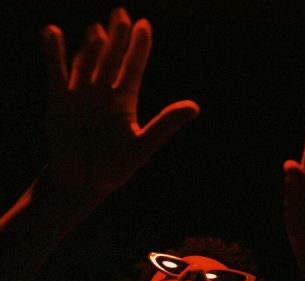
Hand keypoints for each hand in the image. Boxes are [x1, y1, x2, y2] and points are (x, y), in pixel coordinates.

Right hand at [41, 8, 198, 200]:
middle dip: (117, 39)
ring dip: (92, 47)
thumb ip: (165, 125)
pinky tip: (52, 32)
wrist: (81, 184)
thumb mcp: (142, 146)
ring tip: (98, 28)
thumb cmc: (113, 169)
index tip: (144, 25)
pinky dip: (54, 54)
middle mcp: (104, 95)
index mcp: (125, 103)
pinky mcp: (59, 103)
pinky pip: (56, 74)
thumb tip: (194, 106)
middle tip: (121, 14)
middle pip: (112, 61)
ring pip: (87, 64)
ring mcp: (81, 97)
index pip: (133, 69)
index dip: (139, 48)